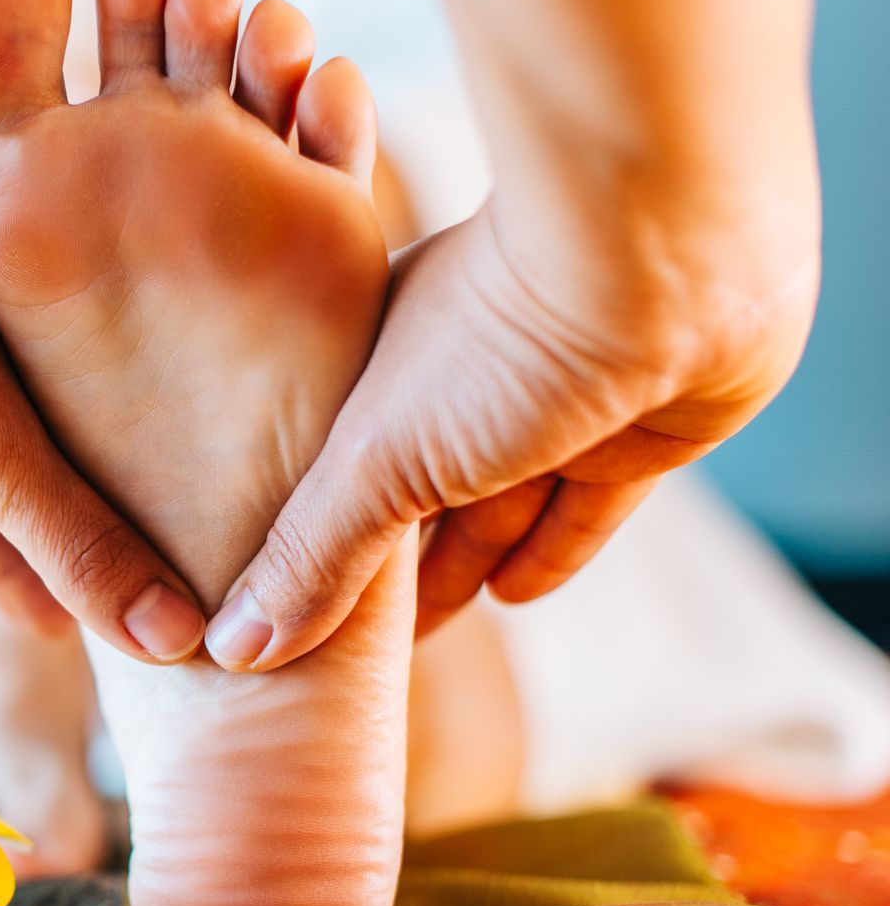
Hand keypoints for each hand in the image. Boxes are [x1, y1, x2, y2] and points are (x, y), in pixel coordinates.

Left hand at [0, 161, 206, 662]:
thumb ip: (80, 544)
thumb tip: (173, 638)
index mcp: (63, 296)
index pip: (162, 397)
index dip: (204, 475)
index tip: (258, 556)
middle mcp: (15, 336)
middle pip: (100, 448)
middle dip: (145, 527)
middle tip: (213, 617)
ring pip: (23, 488)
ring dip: (67, 558)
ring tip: (142, 638)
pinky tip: (45, 620)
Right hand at [205, 188, 818, 670]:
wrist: (666, 257)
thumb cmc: (499, 332)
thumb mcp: (375, 459)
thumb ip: (312, 555)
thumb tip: (238, 648)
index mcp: (381, 357)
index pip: (332, 465)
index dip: (306, 535)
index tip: (275, 607)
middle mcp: (462, 373)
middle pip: (415, 491)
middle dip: (383, 563)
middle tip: (341, 644)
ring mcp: (554, 400)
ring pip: (499, 506)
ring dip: (463, 564)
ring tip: (419, 635)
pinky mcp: (639, 428)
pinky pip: (584, 507)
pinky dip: (549, 550)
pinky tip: (513, 596)